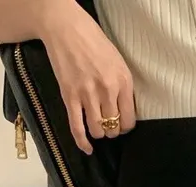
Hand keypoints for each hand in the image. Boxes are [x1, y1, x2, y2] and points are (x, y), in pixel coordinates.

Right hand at [39, 0, 135, 152]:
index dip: (125, 126)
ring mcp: (87, 94)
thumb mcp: (118, 62)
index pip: (129, 119)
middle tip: (108, 126)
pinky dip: (82, 142)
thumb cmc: (93, 42)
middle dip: (111, 130)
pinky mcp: (70, 97)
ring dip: (98, 134)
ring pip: (97, 130)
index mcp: (122, 81)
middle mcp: (107, 90)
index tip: (121, 125)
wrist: (66, 28)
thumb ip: (123, 86)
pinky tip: (87, 149)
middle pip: (113, 127)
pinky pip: (77, 128)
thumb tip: (125, 111)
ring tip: (97, 128)